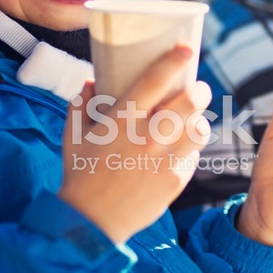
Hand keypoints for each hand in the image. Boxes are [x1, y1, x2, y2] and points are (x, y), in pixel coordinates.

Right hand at [58, 46, 211, 244]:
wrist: (90, 223)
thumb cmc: (80, 176)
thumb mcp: (72, 137)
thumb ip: (80, 106)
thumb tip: (90, 82)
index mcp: (121, 121)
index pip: (154, 82)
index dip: (173, 62)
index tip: (186, 49)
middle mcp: (146, 137)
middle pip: (188, 102)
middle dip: (199, 90)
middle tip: (199, 87)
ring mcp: (163, 160)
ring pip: (198, 128)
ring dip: (199, 119)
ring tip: (194, 118)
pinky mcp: (175, 180)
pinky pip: (193, 156)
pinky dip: (191, 148)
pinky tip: (182, 147)